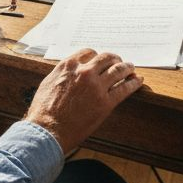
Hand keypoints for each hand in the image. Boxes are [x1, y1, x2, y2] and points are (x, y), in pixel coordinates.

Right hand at [23, 49, 141, 154]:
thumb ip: (62, 74)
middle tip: (119, 62)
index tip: (101, 60)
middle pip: (106, 58)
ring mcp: (97, 86)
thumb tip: (69, 72)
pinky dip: (134, 83)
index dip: (97, 56)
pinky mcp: (106, 102)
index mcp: (69, 66)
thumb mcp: (48, 83)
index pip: (89, 52)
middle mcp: (85, 72)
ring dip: (127, 67)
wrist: (48, 130)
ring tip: (131, 68)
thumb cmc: (44, 111)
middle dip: (114, 59)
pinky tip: (138, 81)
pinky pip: (125, 88)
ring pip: (119, 70)